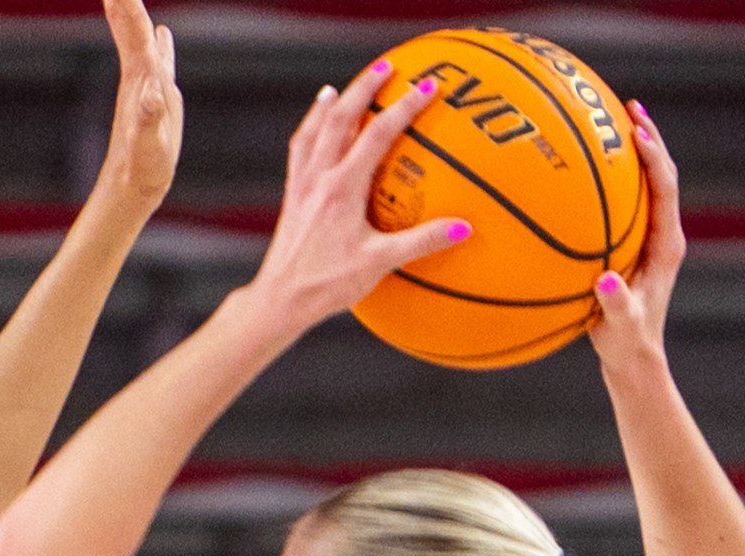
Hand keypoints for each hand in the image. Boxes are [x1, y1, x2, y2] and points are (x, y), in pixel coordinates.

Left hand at [89, 0, 181, 206]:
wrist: (133, 186)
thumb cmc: (142, 170)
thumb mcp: (149, 148)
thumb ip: (149, 121)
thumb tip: (152, 97)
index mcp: (140, 79)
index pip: (133, 31)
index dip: (127, 6)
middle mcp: (140, 76)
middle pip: (131, 27)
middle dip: (124, 2)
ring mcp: (149, 85)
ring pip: (141, 38)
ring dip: (134, 13)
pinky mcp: (159, 97)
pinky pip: (159, 58)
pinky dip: (159, 41)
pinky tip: (162, 31)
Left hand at [237, 61, 466, 331]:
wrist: (279, 299)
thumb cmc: (328, 284)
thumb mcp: (379, 263)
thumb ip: (422, 242)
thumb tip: (465, 228)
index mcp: (343, 188)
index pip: (378, 134)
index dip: (405, 107)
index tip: (428, 86)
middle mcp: (319, 178)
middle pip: (340, 117)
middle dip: (364, 88)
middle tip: (386, 66)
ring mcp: (302, 185)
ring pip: (315, 130)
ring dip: (331, 104)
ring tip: (342, 86)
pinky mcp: (292, 196)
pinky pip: (300, 150)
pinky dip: (310, 129)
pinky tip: (316, 125)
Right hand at [585, 101, 686, 367]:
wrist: (635, 358)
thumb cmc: (627, 343)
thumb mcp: (620, 325)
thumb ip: (616, 304)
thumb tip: (606, 280)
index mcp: (666, 244)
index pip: (665, 187)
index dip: (653, 156)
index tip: (635, 130)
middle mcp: (663, 234)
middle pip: (661, 173)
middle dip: (647, 137)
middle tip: (628, 106)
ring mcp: (650, 238)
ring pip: (646, 183)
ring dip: (632, 151)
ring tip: (612, 121)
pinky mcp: (633, 245)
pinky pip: (624, 201)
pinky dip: (611, 179)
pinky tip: (582, 170)